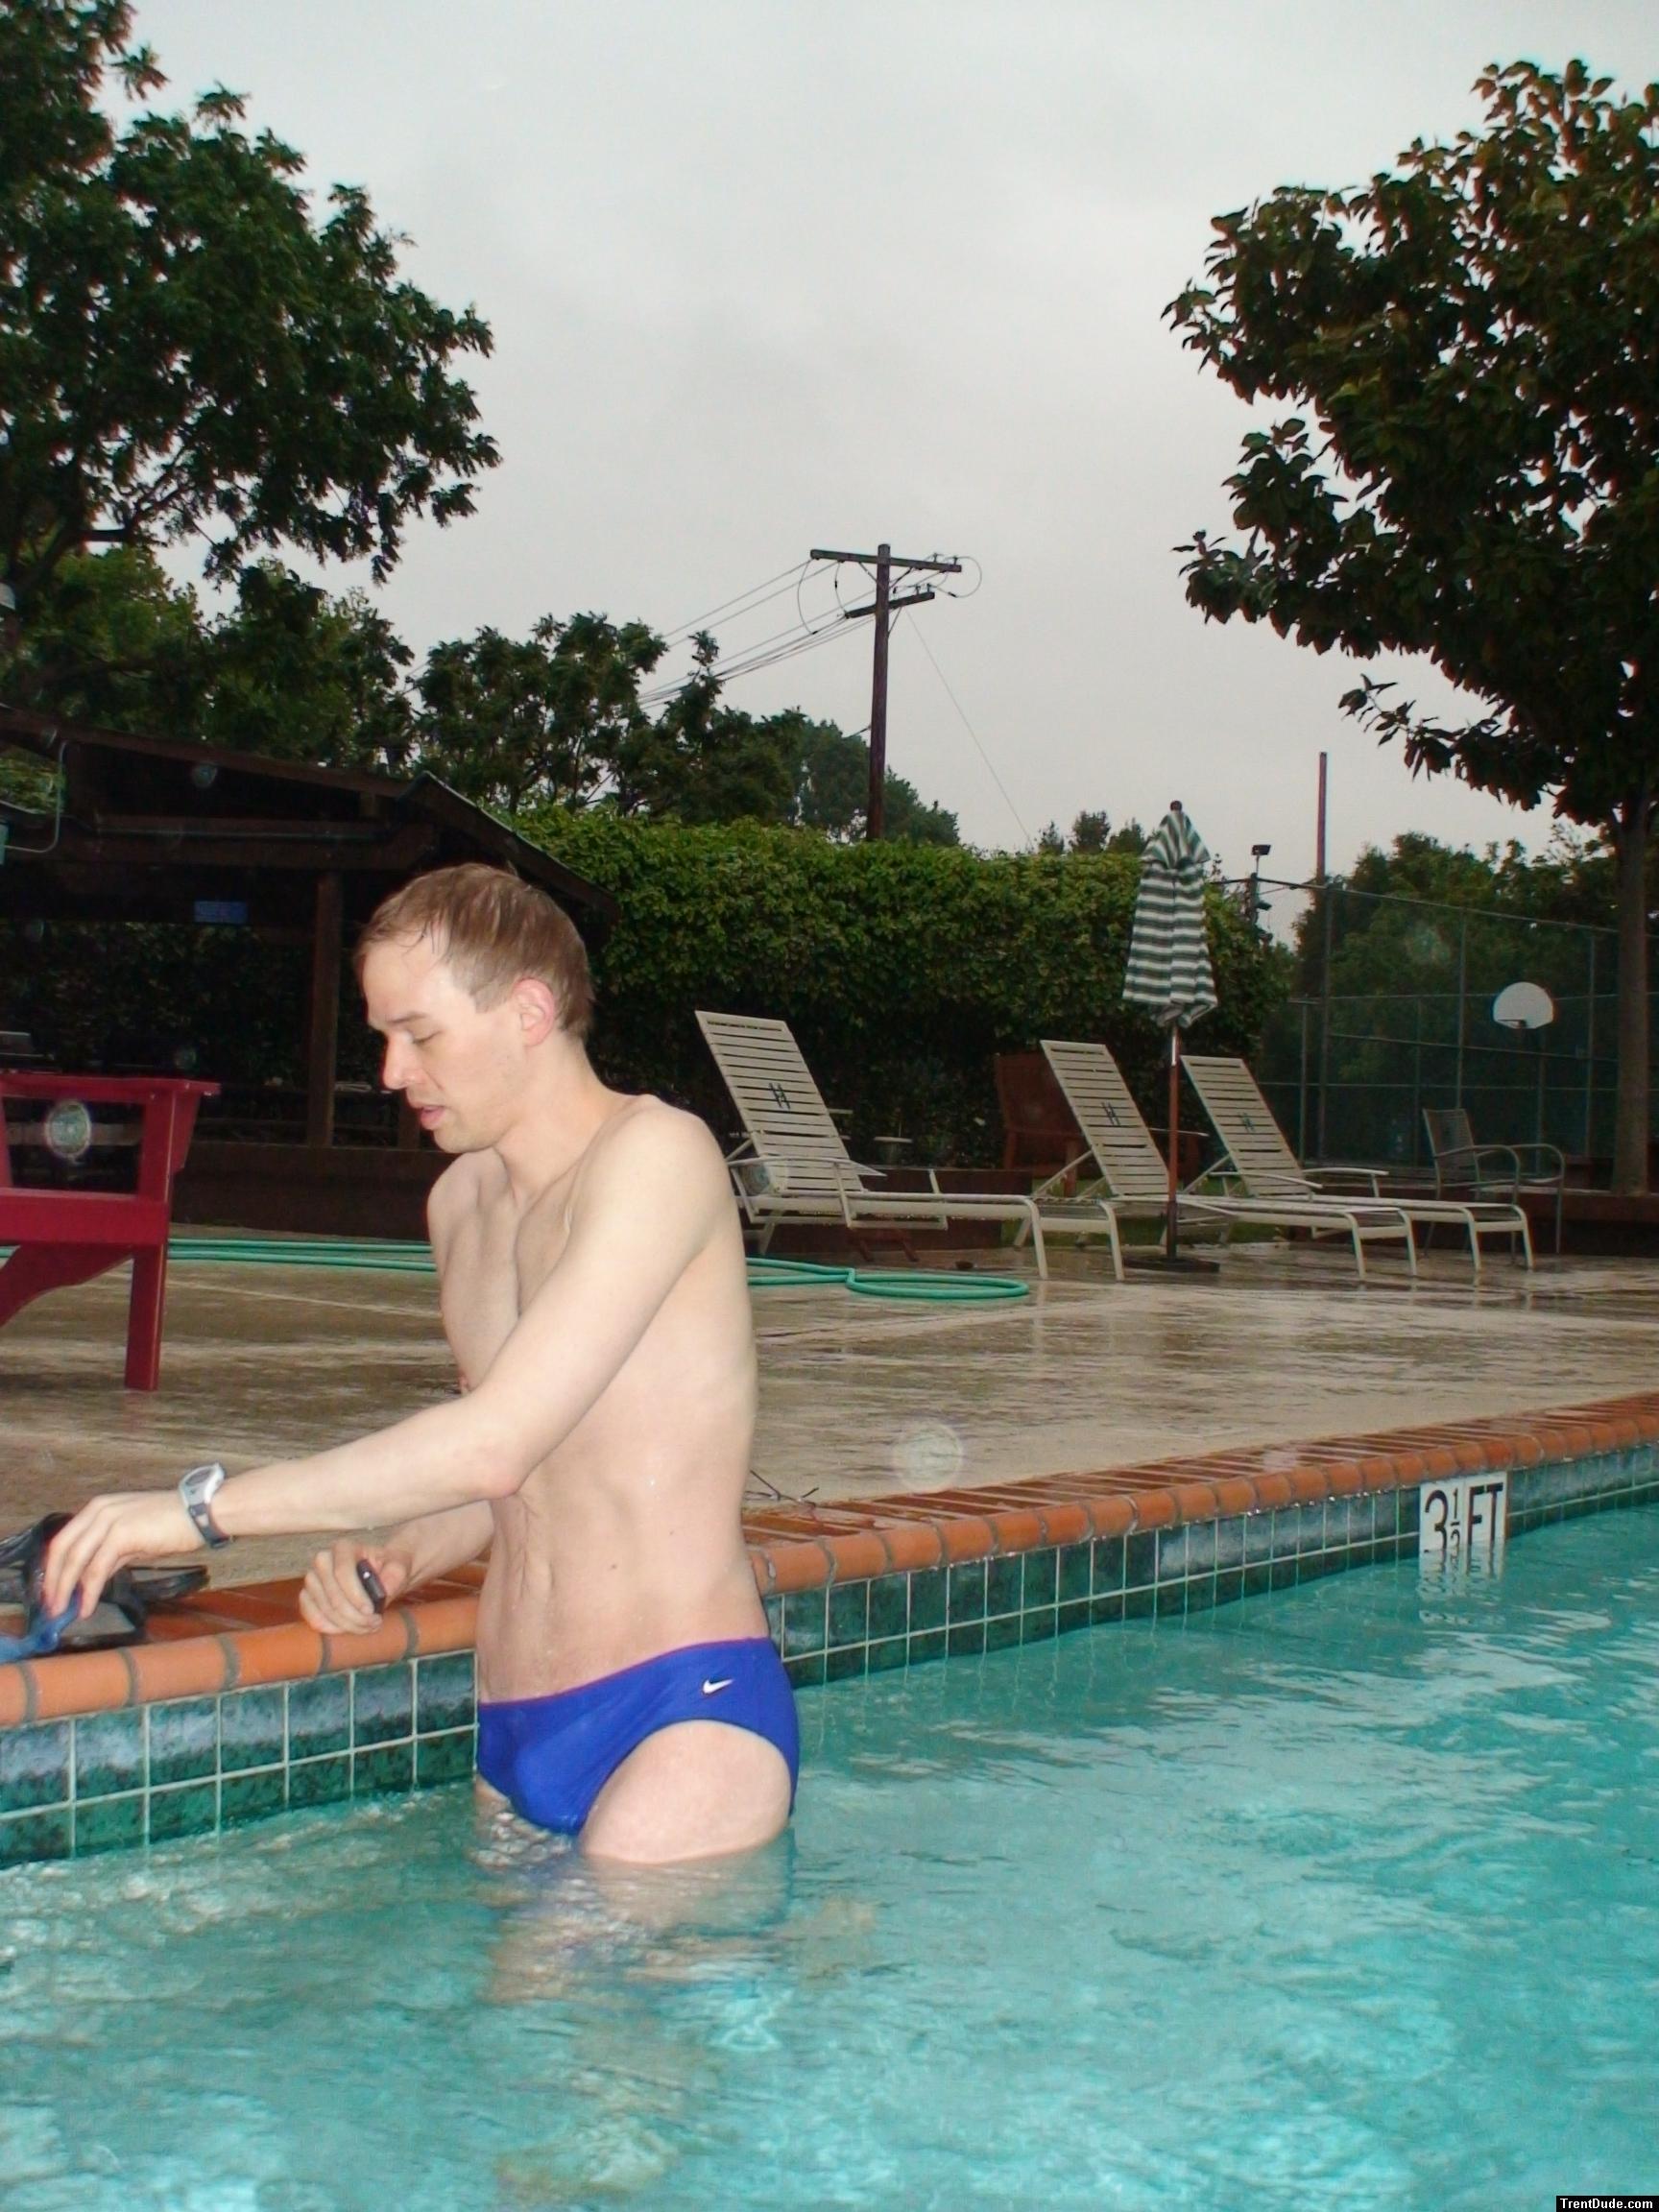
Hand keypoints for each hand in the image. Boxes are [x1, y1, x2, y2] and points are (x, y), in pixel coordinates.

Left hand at [43, 1492, 200, 1620]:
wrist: (200, 1513)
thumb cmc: (171, 1523)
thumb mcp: (133, 1536)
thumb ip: (110, 1553)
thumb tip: (91, 1578)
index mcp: (97, 1508)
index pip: (63, 1540)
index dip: (53, 1568)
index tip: (50, 1590)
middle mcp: (98, 1510)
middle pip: (62, 1549)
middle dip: (53, 1581)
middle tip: (50, 1606)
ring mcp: (108, 1520)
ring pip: (75, 1560)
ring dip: (65, 1589)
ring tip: (63, 1612)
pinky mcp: (121, 1535)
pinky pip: (96, 1569)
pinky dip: (88, 1591)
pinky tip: (86, 1607)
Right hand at [300, 1542, 411, 1635]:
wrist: (380, 1575)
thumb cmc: (388, 1568)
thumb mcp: (399, 1566)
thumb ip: (395, 1574)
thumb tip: (384, 1590)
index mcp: (344, 1548)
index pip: (342, 1572)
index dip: (356, 1595)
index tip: (371, 1611)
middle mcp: (323, 1560)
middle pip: (332, 1594)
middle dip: (353, 1615)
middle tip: (374, 1623)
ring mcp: (312, 1579)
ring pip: (323, 1608)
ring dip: (345, 1624)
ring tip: (366, 1626)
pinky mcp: (308, 1597)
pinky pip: (312, 1617)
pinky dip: (330, 1628)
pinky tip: (348, 1629)